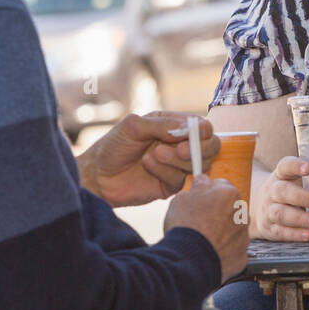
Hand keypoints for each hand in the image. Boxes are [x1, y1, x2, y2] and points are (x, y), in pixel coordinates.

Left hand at [78, 112, 220, 207]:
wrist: (97, 175)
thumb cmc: (113, 146)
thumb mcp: (134, 126)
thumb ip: (163, 125)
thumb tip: (191, 128)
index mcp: (174, 126)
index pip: (203, 126)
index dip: (203, 130)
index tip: (193, 133)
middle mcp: (180, 145)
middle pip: (211, 146)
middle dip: (199, 148)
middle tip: (179, 149)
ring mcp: (177, 166)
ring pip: (199, 164)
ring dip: (179, 159)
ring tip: (154, 155)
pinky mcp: (171, 185)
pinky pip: (181, 179)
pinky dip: (166, 171)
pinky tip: (148, 165)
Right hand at [164, 175, 248, 281]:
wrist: (189, 260)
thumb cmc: (185, 226)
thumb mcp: (182, 198)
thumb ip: (197, 187)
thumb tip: (202, 181)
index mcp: (229, 195)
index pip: (220, 186)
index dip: (208, 192)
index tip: (200, 197)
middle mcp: (242, 214)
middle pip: (229, 208)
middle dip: (217, 212)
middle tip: (198, 221)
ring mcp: (243, 237)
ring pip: (232, 229)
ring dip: (221, 232)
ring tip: (202, 239)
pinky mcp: (242, 257)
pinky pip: (232, 250)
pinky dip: (223, 251)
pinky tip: (208, 252)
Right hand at [252, 156, 308, 241]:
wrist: (256, 207)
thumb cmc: (288, 191)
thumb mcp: (298, 181)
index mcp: (280, 175)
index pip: (285, 166)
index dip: (295, 166)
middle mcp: (272, 191)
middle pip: (283, 192)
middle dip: (303, 197)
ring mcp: (268, 210)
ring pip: (280, 213)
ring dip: (300, 218)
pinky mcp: (270, 228)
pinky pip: (280, 231)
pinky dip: (295, 234)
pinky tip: (308, 235)